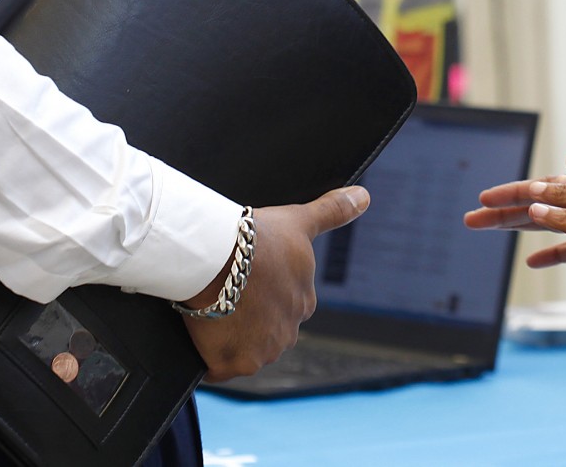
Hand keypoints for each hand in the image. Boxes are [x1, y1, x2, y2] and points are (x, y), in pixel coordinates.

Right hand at [185, 185, 368, 381]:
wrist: (219, 255)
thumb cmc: (259, 237)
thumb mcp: (299, 220)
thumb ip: (333, 211)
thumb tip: (365, 197)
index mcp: (304, 305)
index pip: (283, 306)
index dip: (261, 294)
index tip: (244, 278)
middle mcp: (288, 335)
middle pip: (263, 332)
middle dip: (246, 319)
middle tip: (224, 292)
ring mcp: (260, 353)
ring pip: (242, 350)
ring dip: (228, 338)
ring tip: (211, 308)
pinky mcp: (230, 366)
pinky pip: (217, 367)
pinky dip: (209, 355)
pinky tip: (200, 332)